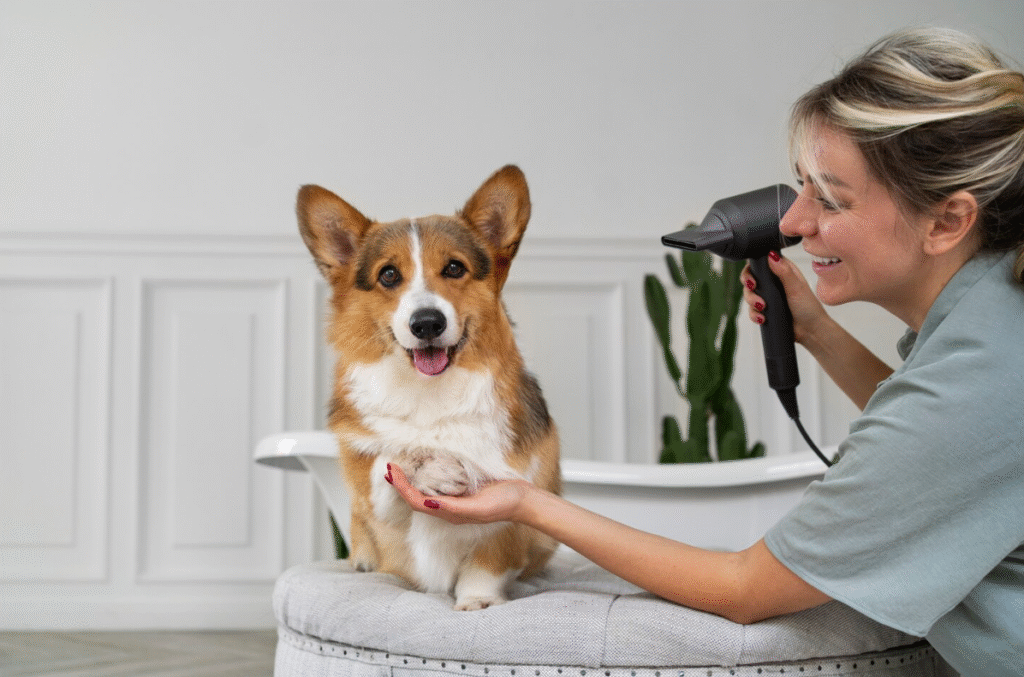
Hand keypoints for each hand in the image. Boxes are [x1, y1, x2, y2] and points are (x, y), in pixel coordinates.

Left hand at [385, 463, 532, 525]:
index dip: (401, 488)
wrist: (523, 501)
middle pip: (416, 497)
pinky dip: (427, 476)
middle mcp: (449, 508)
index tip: (391, 472)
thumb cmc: (503, 504)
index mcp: (450, 514)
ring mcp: (456, 500)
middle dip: (401, 484)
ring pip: (426, 491)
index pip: (417, 501)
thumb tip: (430, 504)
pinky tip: (425, 467)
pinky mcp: (463, 491)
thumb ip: (454, 508)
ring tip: (400, 468)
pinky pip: (439, 485)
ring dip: (411, 481)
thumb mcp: (478, 507)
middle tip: (389, 467)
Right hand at [740, 253, 826, 344]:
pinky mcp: (766, 309)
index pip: (761, 263)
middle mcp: (774, 282)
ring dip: (751, 302)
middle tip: (753, 290)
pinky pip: (752, 310)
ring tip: (762, 308)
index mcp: (783, 271)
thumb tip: (772, 255)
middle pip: (751, 279)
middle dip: (749, 287)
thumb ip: (784, 272)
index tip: (752, 277)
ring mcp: (769, 296)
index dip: (752, 269)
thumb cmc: (809, 308)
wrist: (810, 331)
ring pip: (749, 295)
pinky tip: (762, 318)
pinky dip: (754, 314)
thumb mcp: (796, 288)